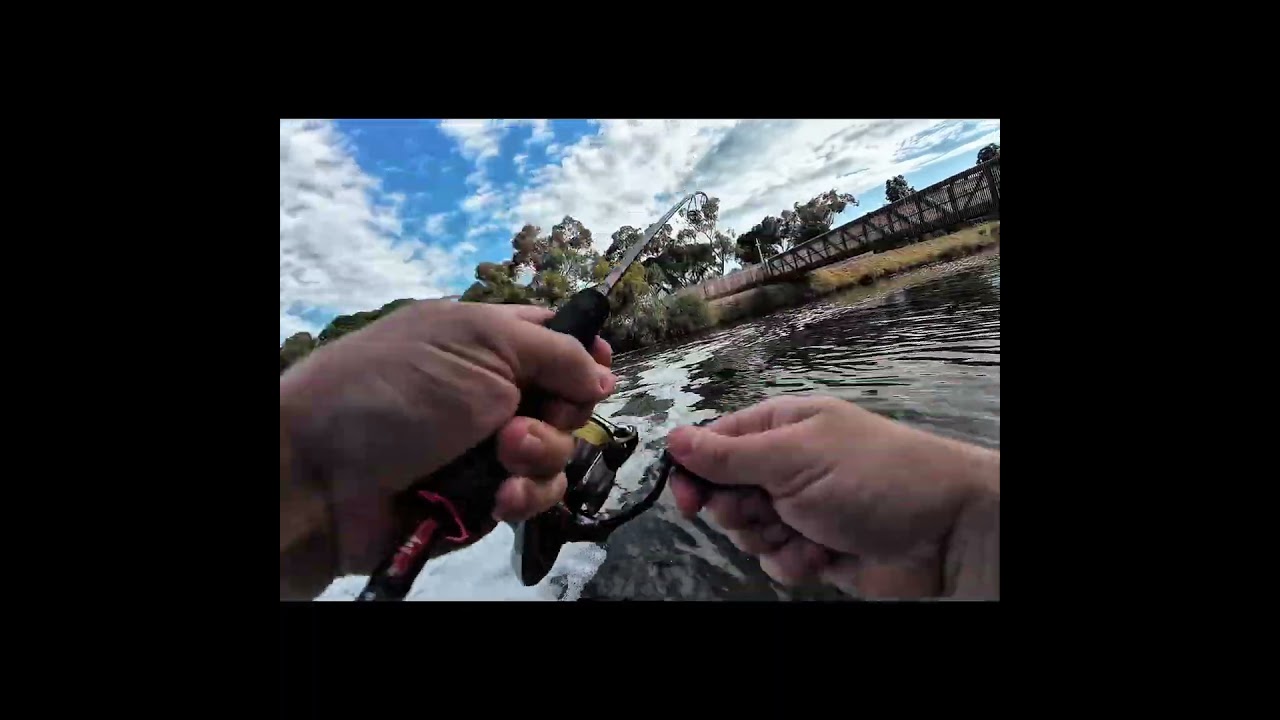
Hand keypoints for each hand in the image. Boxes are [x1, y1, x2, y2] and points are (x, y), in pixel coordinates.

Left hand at [280, 300, 615, 592]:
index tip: (595, 371)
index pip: (557, 341)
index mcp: (489, 340)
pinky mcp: (484, 500)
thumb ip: (554, 351)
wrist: (324, 472)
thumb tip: (603, 374)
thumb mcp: (478, 343)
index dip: (585, 356)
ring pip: (559, 455)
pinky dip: (523, 498)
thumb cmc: (398, 388)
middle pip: (569, 402)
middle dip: (560, 414)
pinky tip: (497, 500)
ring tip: (502, 460)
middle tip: (521, 421)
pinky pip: (534, 499)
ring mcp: (491, 449)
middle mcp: (494, 392)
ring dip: (541, 457)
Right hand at [666, 396, 998, 598]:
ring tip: (806, 533)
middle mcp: (786, 465)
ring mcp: (800, 507)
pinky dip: (793, 563)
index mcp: (780, 427)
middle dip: (738, 511)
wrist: (942, 532)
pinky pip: (776, 561)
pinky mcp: (814, 547)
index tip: (690, 501)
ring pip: (747, 532)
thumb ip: (729, 454)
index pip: (713, 444)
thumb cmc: (874, 476)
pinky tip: (823, 555)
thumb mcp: (795, 457)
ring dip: (769, 540)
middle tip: (766, 512)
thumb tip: (673, 437)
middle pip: (724, 492)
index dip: (695, 472)